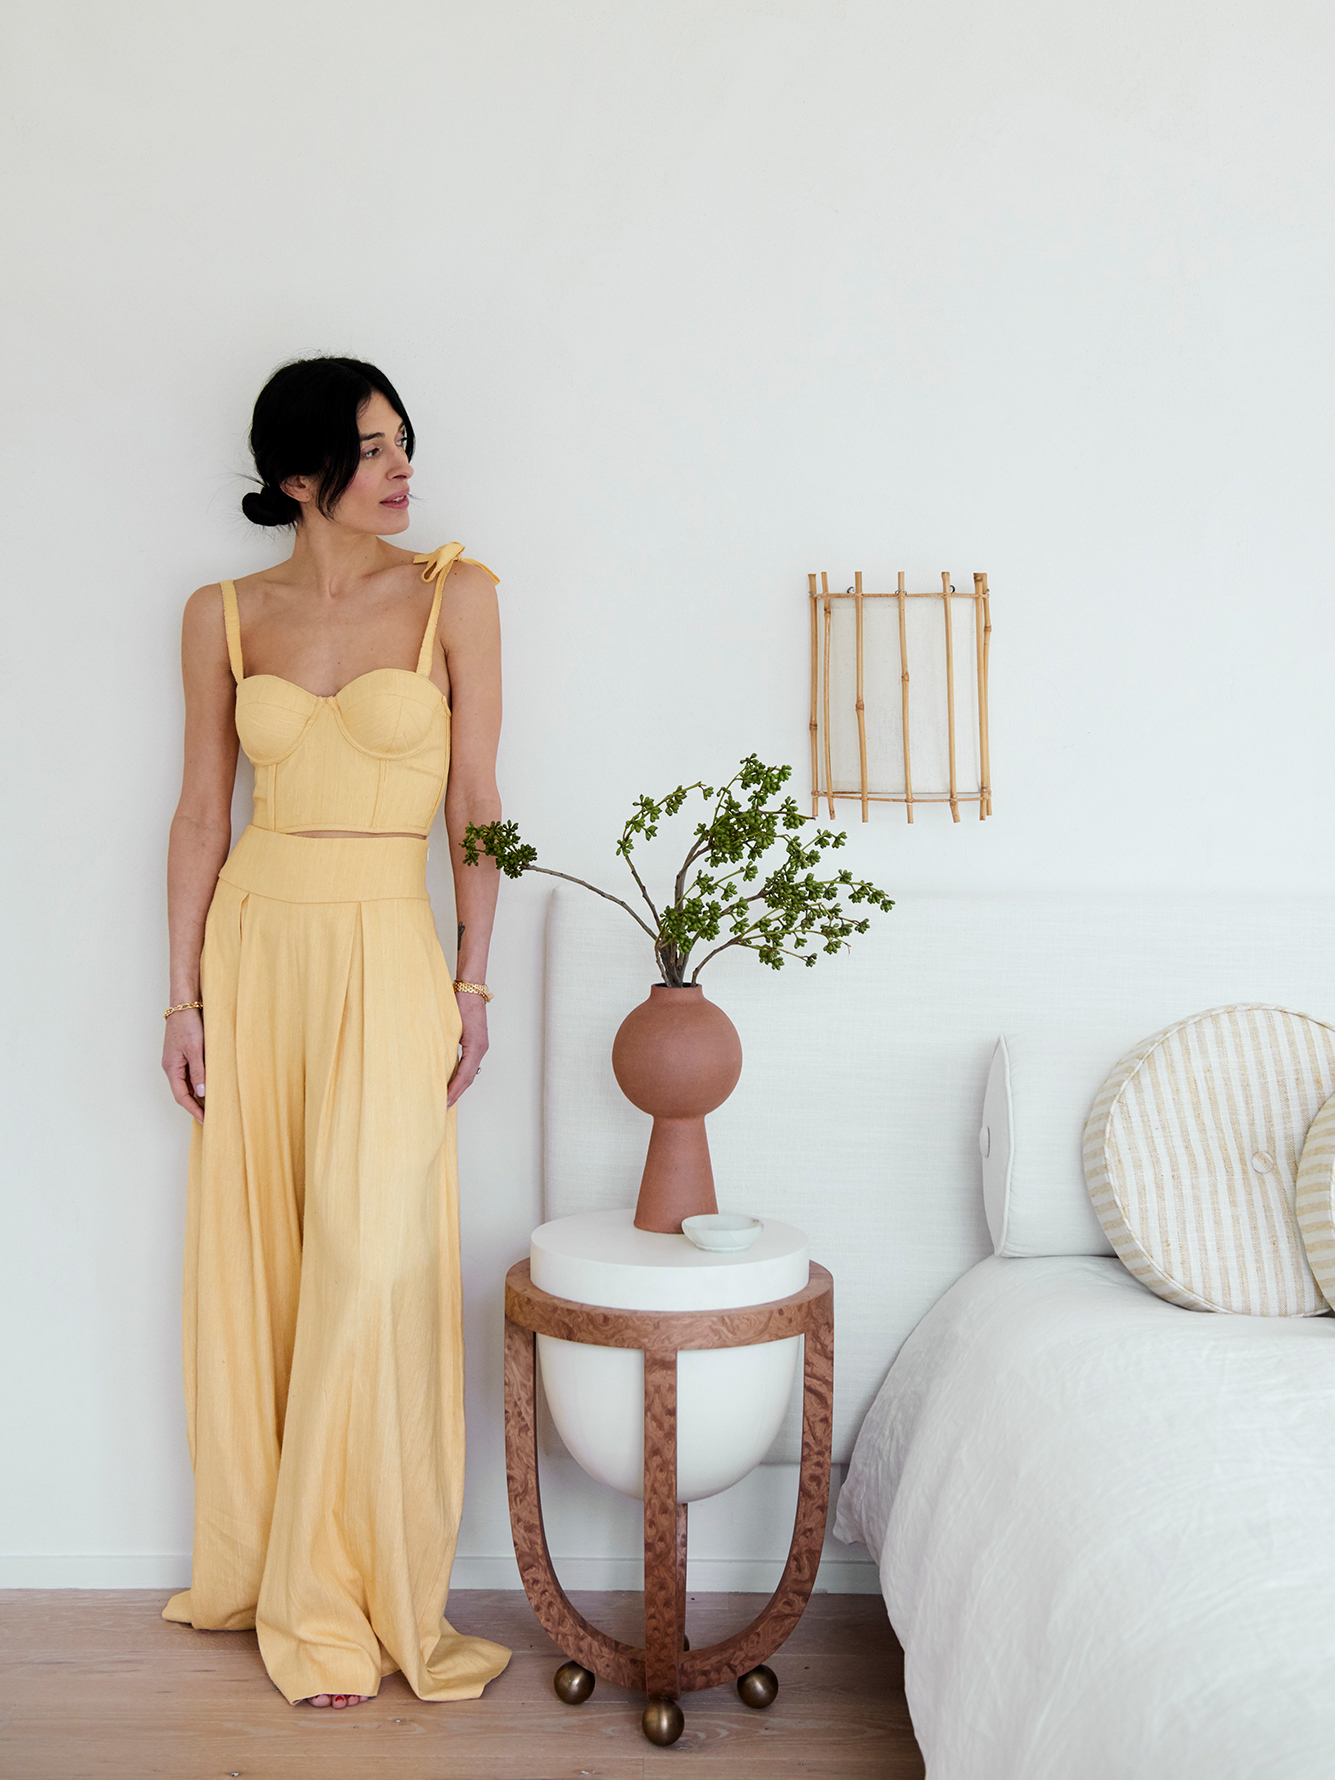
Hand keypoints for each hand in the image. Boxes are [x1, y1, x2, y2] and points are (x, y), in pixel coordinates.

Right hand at [163, 1008, 205, 1122]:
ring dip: (198, 1095)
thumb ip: (198, 1072)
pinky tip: (209, 1085)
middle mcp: (172, 1067)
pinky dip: (199, 1082)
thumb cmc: (188, 1025)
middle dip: (195, 1105)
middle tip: (211, 1116)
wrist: (184, 1005)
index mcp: (172, 1068)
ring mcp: (177, 1061)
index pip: (181, 1096)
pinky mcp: (183, 1054)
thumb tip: (201, 1093)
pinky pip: (190, 1074)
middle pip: (183, 1092)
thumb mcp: (195, 1049)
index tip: (205, 1119)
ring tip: (212, 1104)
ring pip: (187, 1084)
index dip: (193, 1109)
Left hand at [448, 991, 489, 1106]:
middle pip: (469, 1077)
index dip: (454, 1090)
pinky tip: (453, 1079)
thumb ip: (445, 1046)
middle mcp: (481, 1048)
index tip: (444, 1101)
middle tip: (444, 1106)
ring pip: (471, 1072)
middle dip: (457, 1092)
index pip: (464, 1076)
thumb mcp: (450, 1026)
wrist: (470, 989)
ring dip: (460, 1085)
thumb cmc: (460, 1003)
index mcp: (475, 1047)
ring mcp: (480, 1046)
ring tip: (448, 1097)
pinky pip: (471, 1064)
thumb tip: (434, 1065)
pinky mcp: (477, 1042)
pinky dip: (462, 1074)